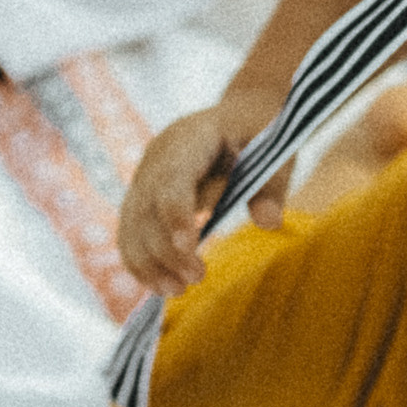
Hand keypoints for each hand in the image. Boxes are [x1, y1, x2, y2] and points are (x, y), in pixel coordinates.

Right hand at [117, 96, 294, 295]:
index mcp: (190, 137)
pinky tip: (163, 285)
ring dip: (150, 263)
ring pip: (132, 225)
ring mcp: (145, 177)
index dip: (176, 213)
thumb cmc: (260, 133)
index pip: (173, 178)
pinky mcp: (142, 198)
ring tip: (178, 289)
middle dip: (167, 248)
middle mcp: (158, 156)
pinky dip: (141, 262)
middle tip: (198, 277)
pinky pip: (130, 233)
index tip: (191, 247)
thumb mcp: (276, 151)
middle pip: (147, 207)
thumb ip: (271, 186)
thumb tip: (269, 223)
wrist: (239, 117)